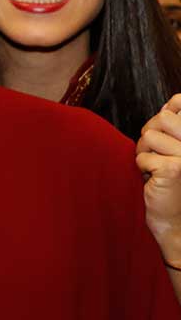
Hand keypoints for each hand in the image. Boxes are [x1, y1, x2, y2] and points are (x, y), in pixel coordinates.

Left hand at [137, 95, 180, 260]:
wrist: (177, 220)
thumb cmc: (173, 181)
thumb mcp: (175, 147)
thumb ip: (176, 123)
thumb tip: (175, 100)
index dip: (167, 113)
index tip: (168, 132)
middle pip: (161, 118)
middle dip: (151, 136)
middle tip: (158, 155)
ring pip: (148, 136)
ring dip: (146, 153)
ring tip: (157, 169)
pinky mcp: (175, 168)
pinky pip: (143, 157)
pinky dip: (143, 168)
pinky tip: (156, 180)